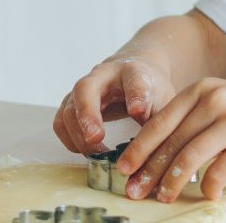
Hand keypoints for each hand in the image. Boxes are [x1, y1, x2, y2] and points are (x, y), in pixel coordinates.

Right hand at [53, 50, 177, 153]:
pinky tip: (86, 151)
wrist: (134, 72)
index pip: (134, 81)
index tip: (138, 111)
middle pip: (86, 89)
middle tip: (95, 138)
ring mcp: (83, 89)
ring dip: (78, 134)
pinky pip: (61, 122)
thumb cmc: (149, 88)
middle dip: (88, 114)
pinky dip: (69, 139)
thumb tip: (151, 150)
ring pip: (69, 108)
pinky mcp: (72, 103)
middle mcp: (102, 76)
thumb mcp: (163, 100)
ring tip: (98, 154)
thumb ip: (158, 120)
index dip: (136, 96)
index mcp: (132, 72)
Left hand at [116, 79, 225, 202]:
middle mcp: (215, 101)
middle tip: (134, 190)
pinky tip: (204, 195)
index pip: (160, 122)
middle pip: (171, 141)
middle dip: (149, 170)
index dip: (140, 148)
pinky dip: (208, 186)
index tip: (124, 168)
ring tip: (163, 198)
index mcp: (203, 90)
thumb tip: (162, 153)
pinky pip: (219, 171)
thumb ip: (196, 120)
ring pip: (190, 157)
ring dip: (172, 182)